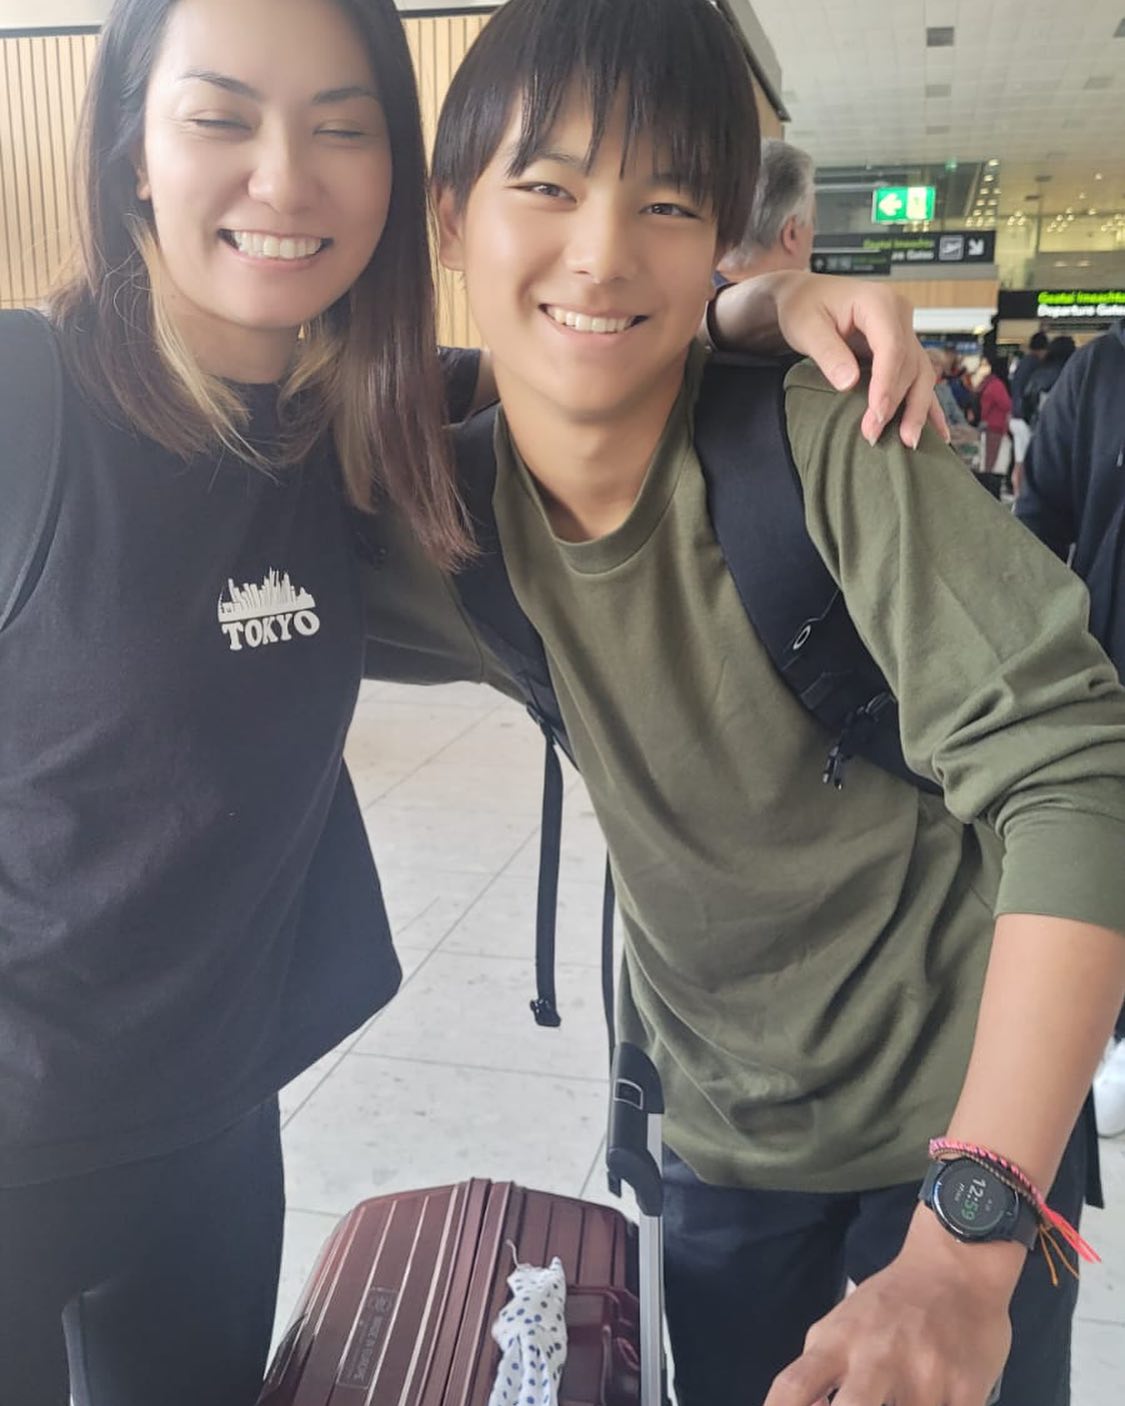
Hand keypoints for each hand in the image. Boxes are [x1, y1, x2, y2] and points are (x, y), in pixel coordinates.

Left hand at [712, 272, 948, 450]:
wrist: (806, 296)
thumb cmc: (803, 306)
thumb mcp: (806, 327)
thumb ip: (828, 353)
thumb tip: (849, 383)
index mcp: (878, 302)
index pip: (891, 347)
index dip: (887, 384)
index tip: (876, 415)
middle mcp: (900, 315)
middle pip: (908, 364)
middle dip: (895, 404)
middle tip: (874, 435)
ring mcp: (905, 331)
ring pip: (920, 374)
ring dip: (916, 409)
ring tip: (909, 443)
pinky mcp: (902, 348)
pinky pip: (919, 377)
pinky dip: (927, 404)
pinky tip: (939, 432)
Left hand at [762, 1210, 1023, 1405]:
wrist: (955, 1267)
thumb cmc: (891, 1303)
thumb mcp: (842, 1323)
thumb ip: (818, 1368)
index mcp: (839, 1343)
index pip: (794, 1385)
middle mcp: (877, 1358)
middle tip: (857, 1405)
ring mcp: (924, 1375)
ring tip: (899, 1395)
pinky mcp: (967, 1389)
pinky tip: (936, 1399)